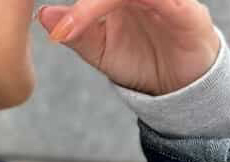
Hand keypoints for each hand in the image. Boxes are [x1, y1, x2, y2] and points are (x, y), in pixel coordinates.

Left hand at [35, 0, 220, 95]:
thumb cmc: (139, 59)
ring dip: (102, 1)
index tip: (51, 14)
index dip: (80, 2)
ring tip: (83, 16)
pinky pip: (166, 0)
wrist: (178, 84)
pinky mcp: (186, 10)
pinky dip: (146, 2)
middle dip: (91, 0)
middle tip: (70, 19)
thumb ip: (75, 32)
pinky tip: (118, 7)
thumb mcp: (100, 50)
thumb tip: (42, 14)